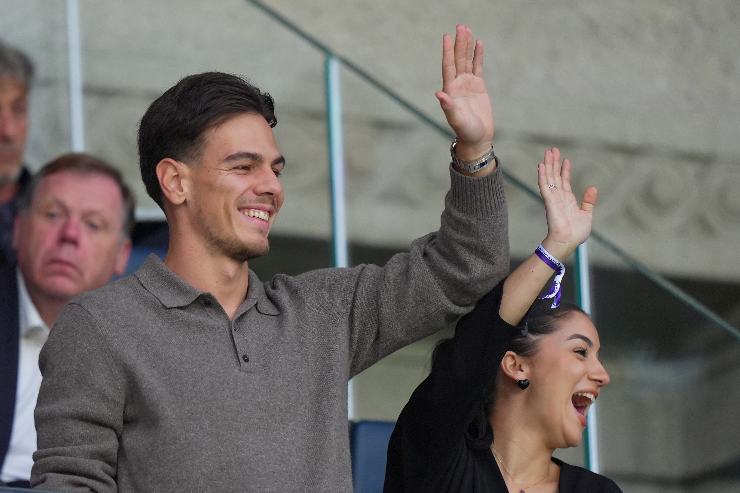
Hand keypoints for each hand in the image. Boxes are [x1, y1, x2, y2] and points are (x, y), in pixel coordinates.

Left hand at [436, 24, 493, 160]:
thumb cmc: (465, 131)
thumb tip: (439, 94)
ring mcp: (468, 85)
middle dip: (459, 43)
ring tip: (467, 29)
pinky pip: (478, 67)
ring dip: (467, 46)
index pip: (448, 66)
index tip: (446, 36)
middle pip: (458, 59)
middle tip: (460, 26)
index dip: (447, 51)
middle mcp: (458, 85)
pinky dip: (478, 56)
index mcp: (450, 90)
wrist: (477, 139)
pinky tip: (478, 44)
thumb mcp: (456, 119)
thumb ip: (448, 106)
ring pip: (467, 61)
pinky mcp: (479, 87)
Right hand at [538, 148, 597, 259]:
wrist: (568, 242)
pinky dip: (543, 175)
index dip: (565, 170)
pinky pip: (545, 185)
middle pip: (555, 176)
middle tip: (552, 149)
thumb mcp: (587, 215)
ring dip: (548, 164)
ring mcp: (553, 198)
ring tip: (548, 152)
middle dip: (554, 162)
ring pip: (549, 177)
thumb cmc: (576, 233)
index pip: (564, 182)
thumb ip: (589, 201)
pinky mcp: (549, 201)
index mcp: (567, 200)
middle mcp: (558, 197)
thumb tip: (593, 187)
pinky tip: (542, 165)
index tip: (566, 160)